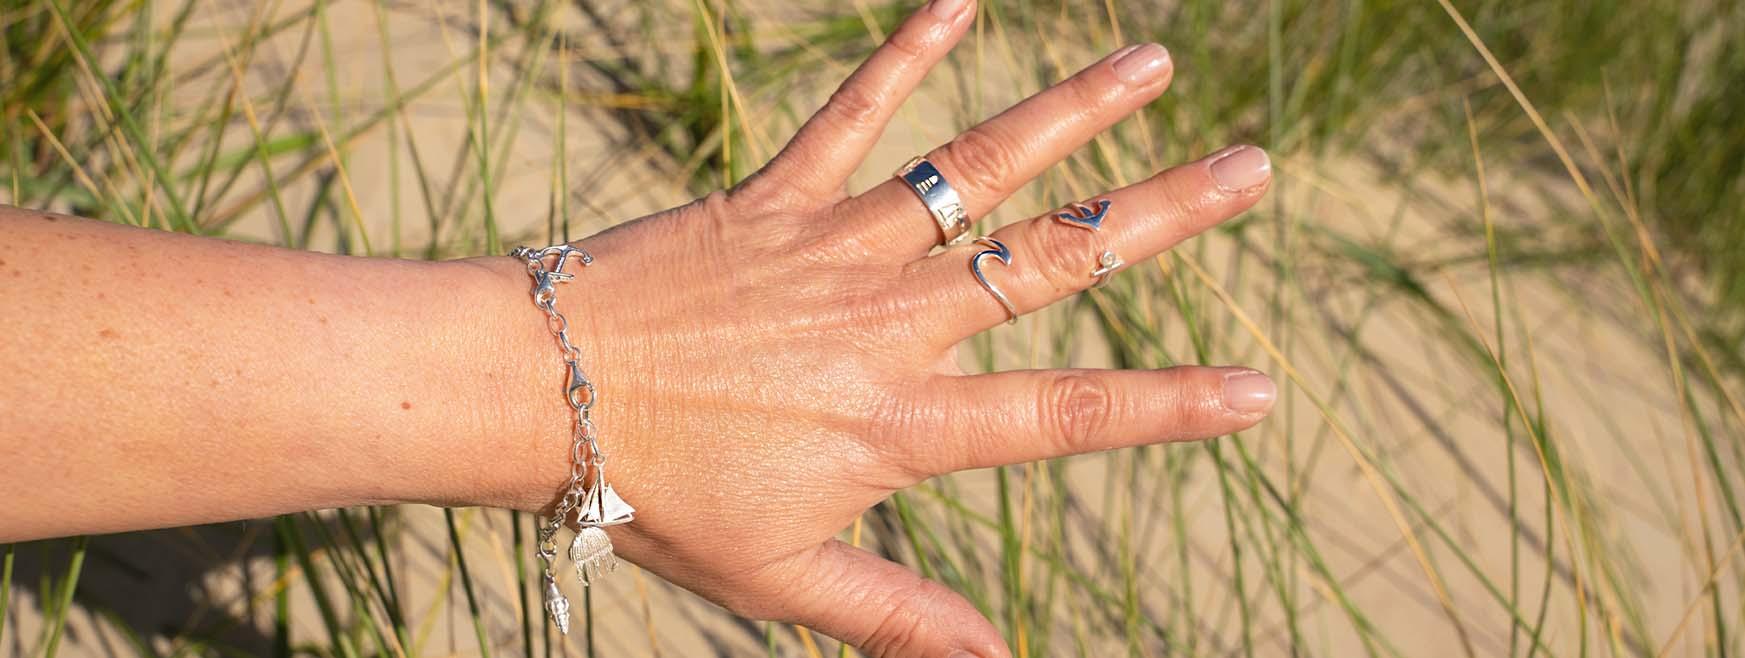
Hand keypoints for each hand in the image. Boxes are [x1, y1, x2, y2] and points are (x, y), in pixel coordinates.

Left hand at [473, 0, 1273, 654]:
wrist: (534, 395)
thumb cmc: (657, 495)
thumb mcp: (783, 580)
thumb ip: (897, 615)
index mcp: (902, 424)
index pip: (1066, 413)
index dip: (1171, 403)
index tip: (1262, 388)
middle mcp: (889, 324)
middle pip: (1052, 262)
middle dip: (1164, 213)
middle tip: (1256, 168)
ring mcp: (836, 248)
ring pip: (975, 170)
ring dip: (1070, 114)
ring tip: (1150, 64)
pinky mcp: (776, 196)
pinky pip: (853, 115)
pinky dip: (907, 55)